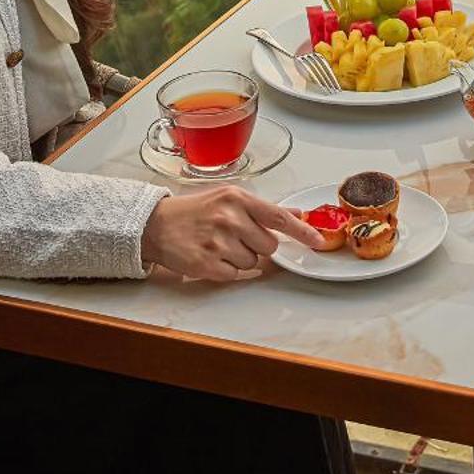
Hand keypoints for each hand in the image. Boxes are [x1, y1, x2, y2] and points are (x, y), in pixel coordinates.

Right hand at [141, 185, 326, 281]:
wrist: (157, 224)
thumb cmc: (195, 211)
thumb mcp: (228, 199)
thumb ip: (262, 209)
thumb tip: (296, 214)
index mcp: (238, 199)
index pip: (278, 217)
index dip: (301, 231)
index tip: (317, 241)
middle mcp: (229, 218)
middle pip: (268, 246)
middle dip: (258, 246)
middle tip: (235, 237)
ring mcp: (218, 242)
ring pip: (253, 263)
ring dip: (241, 258)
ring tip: (219, 245)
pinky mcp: (207, 264)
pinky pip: (235, 275)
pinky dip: (227, 269)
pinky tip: (212, 256)